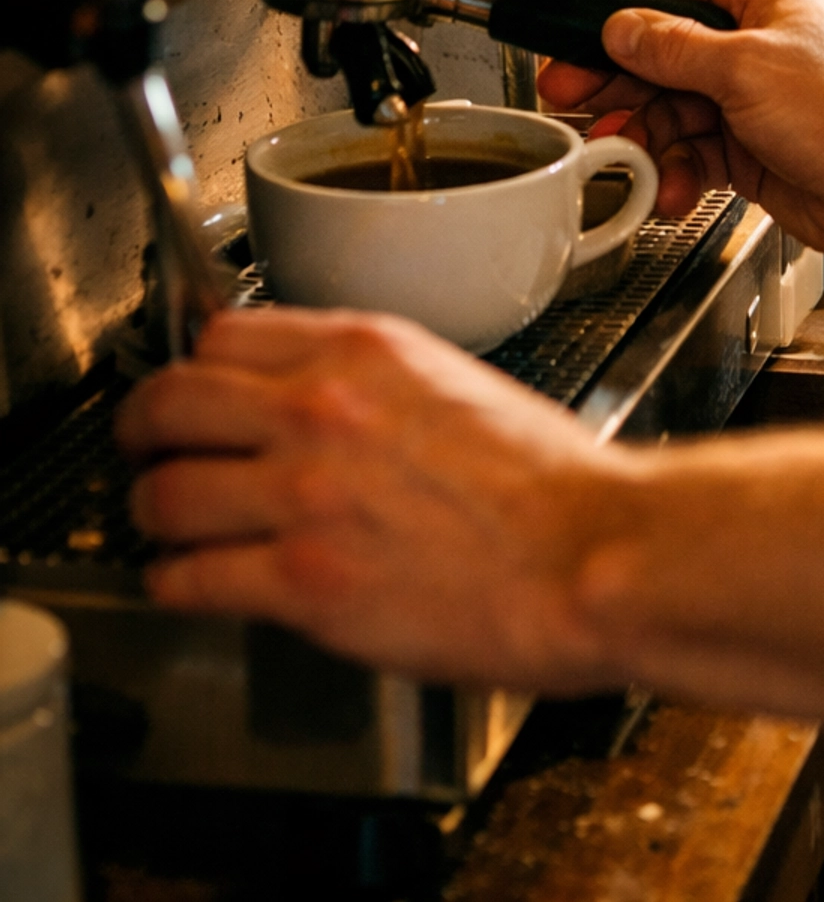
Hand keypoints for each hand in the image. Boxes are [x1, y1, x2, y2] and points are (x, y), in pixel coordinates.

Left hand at [117, 307, 621, 689]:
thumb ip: (374, 382)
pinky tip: (185, 584)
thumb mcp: (456, 379)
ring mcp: (305, 494)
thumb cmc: (549, 482)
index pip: (225, 333)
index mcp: (364, 349)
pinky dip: (174, 584)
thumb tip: (315, 397)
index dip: (194, 365)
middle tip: (142, 448)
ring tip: (162, 526)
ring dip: (152, 513)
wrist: (588, 554)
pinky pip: (192, 577)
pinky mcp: (304, 580)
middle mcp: (321, 408)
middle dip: (142, 429)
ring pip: (166, 492)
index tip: (190, 389)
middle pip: (172, 400)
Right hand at [540, 0, 823, 267]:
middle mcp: (754, 38)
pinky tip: (668, 187)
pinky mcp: (749, 147)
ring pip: (669, 106)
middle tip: (570, 95)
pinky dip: (673, 170)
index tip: (579, 14)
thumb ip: (674, 48)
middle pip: (661, 46)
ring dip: (642, 133)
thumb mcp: (746, 69)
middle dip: (615, 76)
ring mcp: (749, 95)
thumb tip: (621, 29)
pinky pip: (690, 152)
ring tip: (622, 154)